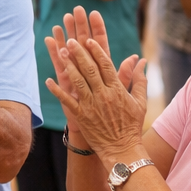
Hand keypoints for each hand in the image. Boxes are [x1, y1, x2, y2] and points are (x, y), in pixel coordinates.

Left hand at [44, 7, 139, 138]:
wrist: (122, 150)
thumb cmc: (132, 126)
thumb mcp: (140, 102)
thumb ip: (140, 80)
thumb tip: (141, 61)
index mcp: (118, 90)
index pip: (106, 65)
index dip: (97, 51)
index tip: (89, 40)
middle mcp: (104, 95)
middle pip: (90, 70)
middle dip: (79, 53)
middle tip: (70, 40)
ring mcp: (91, 106)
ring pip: (78, 82)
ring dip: (69, 66)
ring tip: (61, 53)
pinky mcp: (81, 116)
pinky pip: (67, 101)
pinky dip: (57, 91)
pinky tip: (49, 80)